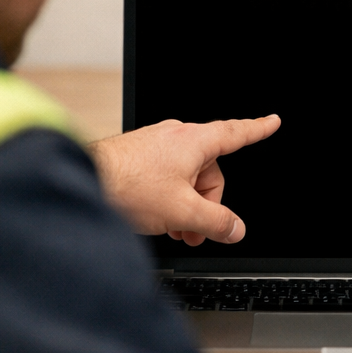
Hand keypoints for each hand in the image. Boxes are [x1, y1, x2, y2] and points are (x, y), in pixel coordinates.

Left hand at [88, 115, 280, 246]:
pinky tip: (155, 217)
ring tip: (171, 229)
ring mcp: (156, 144)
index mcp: (194, 141)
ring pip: (187, 176)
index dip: (258, 129)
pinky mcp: (139, 155)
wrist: (79, 179)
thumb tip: (235, 228)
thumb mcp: (181, 211)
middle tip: (195, 230)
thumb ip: (215, 222)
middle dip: (206, 203)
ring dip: (185, 204)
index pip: (236, 133)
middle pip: (210, 170)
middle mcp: (176, 136)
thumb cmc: (125, 185)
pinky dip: (168, 197)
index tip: (272, 121)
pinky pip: (167, 175)